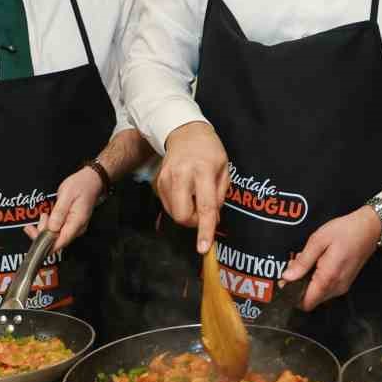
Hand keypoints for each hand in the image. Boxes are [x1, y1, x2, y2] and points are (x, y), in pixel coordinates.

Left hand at [24, 166, 102, 252]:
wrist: (91, 181)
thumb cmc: (81, 185)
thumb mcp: (67, 195)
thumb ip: (59, 212)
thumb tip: (51, 228)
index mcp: (77, 222)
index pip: (61, 242)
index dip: (46, 244)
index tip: (34, 236)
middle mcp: (76, 229)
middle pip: (56, 241)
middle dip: (43, 232)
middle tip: (40, 218)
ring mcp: (74, 228)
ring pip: (55, 236)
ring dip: (45, 228)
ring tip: (44, 214)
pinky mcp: (70, 225)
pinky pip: (57, 230)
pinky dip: (48, 226)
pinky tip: (46, 217)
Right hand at [155, 121, 229, 253]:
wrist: (184, 133)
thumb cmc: (209, 151)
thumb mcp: (224, 168)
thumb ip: (219, 195)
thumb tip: (213, 219)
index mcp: (203, 171)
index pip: (205, 206)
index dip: (205, 230)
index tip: (203, 248)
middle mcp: (181, 175)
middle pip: (182, 215)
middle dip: (194, 222)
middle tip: (204, 212)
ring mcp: (166, 179)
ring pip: (173, 213)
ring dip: (187, 213)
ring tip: (195, 196)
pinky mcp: (158, 182)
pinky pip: (168, 206)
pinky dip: (179, 206)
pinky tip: (186, 192)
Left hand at [281, 206, 380, 310]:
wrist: (370, 228)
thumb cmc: (345, 231)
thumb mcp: (318, 240)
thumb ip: (303, 261)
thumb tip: (288, 278)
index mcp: (328, 278)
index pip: (306, 303)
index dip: (292, 295)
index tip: (285, 281)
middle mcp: (336, 287)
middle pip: (311, 300)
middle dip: (299, 286)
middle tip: (294, 265)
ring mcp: (342, 286)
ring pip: (318, 295)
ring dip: (308, 282)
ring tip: (307, 260)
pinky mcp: (345, 282)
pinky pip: (326, 288)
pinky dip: (317, 280)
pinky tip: (317, 262)